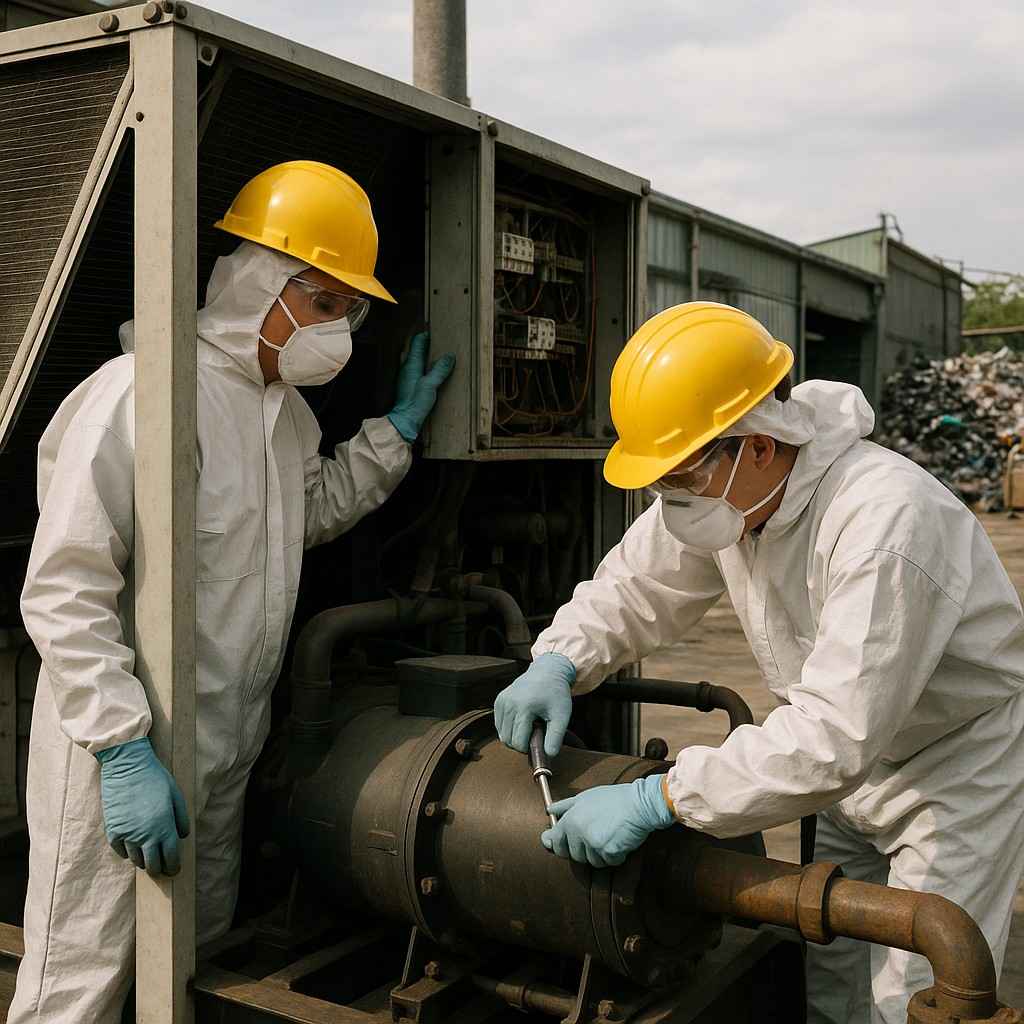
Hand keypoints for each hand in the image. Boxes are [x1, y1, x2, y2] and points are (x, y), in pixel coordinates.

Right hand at [96, 736, 190, 876]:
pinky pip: (121, 851)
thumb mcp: (176, 796)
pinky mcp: (112, 831)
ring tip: (148, 857)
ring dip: (143, 861)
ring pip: (136, 860)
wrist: (127, 767)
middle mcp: (145, 835)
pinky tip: (133, 848)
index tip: (174, 869)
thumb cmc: (155, 778)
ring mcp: (127, 835)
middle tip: (162, 869)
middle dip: (159, 869)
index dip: (173, 867)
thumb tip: (181, 837)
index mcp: (164, 827)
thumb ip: (181, 819)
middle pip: (152, 865)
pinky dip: (128, 853)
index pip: (170, 857)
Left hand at [387, 331, 455, 441]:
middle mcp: (407, 368)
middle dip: (429, 345)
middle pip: (417, 350)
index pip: (418, 342)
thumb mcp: (430, 385)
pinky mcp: (411, 386)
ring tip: (441, 355)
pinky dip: (427, 367)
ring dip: (428, 356)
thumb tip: (449, 356)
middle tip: (442, 341)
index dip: (427, 335)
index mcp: (411, 364)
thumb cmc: (415, 403)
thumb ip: (439, 370)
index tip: (436, 330)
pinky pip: (419, 371)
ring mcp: (408, 377)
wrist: (405, 421)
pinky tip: (435, 372)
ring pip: (418, 360)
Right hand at [494, 652, 574, 756]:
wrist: (548, 672)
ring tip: (530, 724)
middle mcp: (509, 703)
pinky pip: (499, 725)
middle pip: (507, 740)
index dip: (529, 748)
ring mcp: (502, 700)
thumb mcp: (562, 716)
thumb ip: (555, 737)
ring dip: (515, 736)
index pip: (518, 742)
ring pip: (501, 734)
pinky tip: (523, 719)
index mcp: (524, 707)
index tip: (541, 739)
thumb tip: (548, 756)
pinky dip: (509, 728)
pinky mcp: (499, 700)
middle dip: (521, 743)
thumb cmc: (556, 695)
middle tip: (536, 732)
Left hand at [541, 775, 675, 867]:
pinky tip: (619, 840)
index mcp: (571, 818)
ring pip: (591, 861)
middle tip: (595, 837)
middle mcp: (578, 832)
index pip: (555, 841)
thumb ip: (565, 806)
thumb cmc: (613, 799)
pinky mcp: (608, 852)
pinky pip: (608, 862)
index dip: (558, 845)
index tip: (561, 845)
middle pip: (573, 855)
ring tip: (610, 835)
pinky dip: (615, 856)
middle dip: (583, 851)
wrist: (639, 804)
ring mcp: (593, 843)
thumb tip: (549, 810)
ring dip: (600, 854)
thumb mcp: (585, 797)